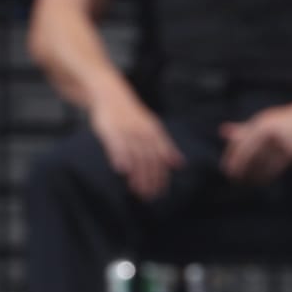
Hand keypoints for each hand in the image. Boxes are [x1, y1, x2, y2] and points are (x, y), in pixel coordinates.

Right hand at [89, 84, 184, 199]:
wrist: (112, 94)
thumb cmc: (133, 115)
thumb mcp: (152, 127)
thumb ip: (165, 146)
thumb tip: (179, 164)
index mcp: (154, 132)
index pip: (161, 157)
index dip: (162, 175)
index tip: (161, 192)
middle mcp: (143, 132)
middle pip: (149, 159)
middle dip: (150, 180)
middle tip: (149, 197)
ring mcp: (128, 131)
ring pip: (135, 156)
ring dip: (137, 175)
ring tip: (137, 191)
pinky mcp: (112, 130)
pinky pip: (117, 146)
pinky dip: (120, 158)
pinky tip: (121, 171)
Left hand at [219, 102, 291, 184]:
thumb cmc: (287, 120)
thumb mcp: (265, 119)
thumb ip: (245, 128)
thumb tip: (223, 131)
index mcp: (261, 122)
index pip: (239, 143)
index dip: (231, 158)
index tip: (226, 169)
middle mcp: (269, 131)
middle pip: (248, 156)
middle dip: (239, 170)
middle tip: (234, 180)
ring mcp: (281, 142)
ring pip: (261, 165)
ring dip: (251, 177)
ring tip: (246, 183)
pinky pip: (274, 169)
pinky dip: (265, 177)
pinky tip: (261, 181)